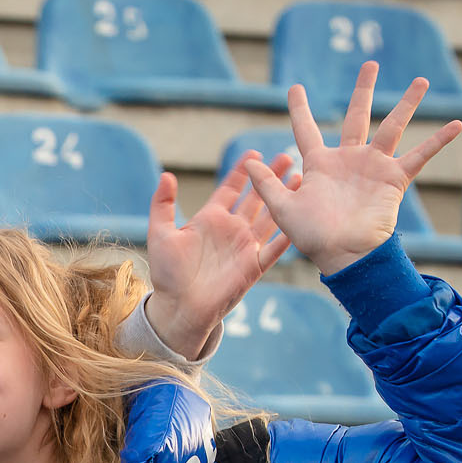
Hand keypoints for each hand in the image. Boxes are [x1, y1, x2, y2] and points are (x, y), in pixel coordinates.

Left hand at [143, 153, 299, 356]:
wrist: (180, 309)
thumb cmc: (167, 275)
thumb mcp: (160, 235)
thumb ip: (162, 205)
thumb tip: (166, 175)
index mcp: (210, 219)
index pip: (230, 189)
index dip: (241, 172)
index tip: (253, 153)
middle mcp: (231, 230)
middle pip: (256, 197)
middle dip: (271, 177)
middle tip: (287, 155)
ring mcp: (245, 247)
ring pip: (270, 216)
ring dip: (284, 198)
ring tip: (300, 178)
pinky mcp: (255, 265)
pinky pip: (276, 247)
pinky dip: (288, 233)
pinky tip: (301, 216)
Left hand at [247, 62, 461, 276]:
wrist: (346, 255)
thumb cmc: (313, 237)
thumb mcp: (283, 209)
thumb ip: (268, 185)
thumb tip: (248, 162)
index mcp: (320, 165)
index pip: (306, 130)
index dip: (299, 109)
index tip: (295, 88)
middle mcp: (349, 160)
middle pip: (357, 116)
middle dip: (363, 90)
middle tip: (369, 65)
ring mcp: (374, 167)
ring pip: (393, 126)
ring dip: (407, 103)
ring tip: (421, 81)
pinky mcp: (394, 178)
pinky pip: (421, 155)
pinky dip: (439, 140)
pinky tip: (457, 123)